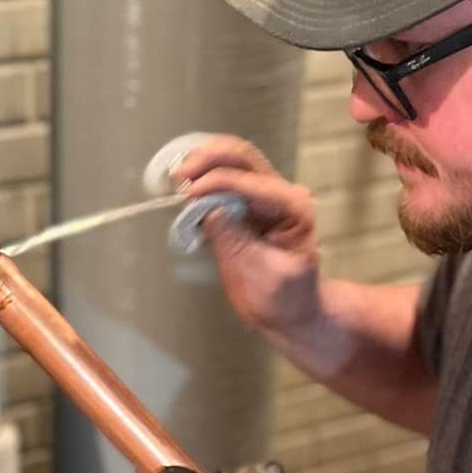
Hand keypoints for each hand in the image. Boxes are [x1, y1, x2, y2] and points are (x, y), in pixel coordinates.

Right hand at [171, 137, 323, 340]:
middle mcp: (281, 193)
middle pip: (243, 158)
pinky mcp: (244, 205)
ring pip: (233, 162)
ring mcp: (263, 196)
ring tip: (178, 178)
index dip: (218, 183)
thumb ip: (239, 242)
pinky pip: (224, 180)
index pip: (252, 183)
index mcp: (293, 207)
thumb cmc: (287, 299)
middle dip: (209, 160)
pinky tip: (184, 188)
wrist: (290, 314)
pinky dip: (203, 179)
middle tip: (179, 176)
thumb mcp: (266, 275)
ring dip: (203, 164)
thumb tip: (210, 211)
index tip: (190, 195)